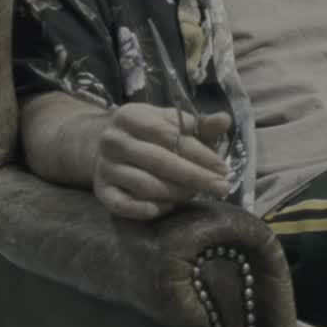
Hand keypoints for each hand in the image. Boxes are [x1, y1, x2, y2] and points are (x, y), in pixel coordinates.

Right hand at [90, 103, 233, 219]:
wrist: (106, 147)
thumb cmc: (150, 135)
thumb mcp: (171, 122)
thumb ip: (199, 125)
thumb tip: (225, 120)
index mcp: (131, 116)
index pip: (169, 136)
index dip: (199, 153)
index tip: (223, 168)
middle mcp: (113, 141)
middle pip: (159, 161)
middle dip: (195, 177)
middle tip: (222, 188)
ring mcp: (105, 168)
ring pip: (145, 185)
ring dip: (177, 193)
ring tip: (196, 193)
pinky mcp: (101, 191)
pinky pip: (124, 206)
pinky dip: (148, 209)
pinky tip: (169, 206)